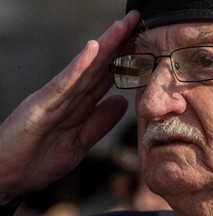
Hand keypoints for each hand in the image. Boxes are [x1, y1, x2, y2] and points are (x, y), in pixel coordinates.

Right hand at [0, 11, 139, 202]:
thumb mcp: (80, 143)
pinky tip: (93, 48)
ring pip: (85, 68)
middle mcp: (69, 96)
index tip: (140, 46)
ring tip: (122, 26)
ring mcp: (55, 98)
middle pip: (98, 67)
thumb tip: (122, 102)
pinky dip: (78, 66)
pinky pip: (64, 83)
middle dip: (118, 44)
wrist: (7, 176)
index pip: (105, 78)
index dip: (123, 61)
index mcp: (79, 106)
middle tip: (135, 20)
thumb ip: (100, 123)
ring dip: (104, 46)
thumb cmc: (39, 160)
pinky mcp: (41, 105)